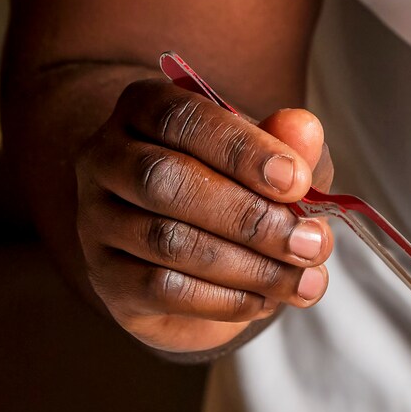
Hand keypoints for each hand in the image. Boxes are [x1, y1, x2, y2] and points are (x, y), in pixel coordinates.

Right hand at [73, 76, 333, 353]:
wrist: (197, 257)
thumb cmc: (241, 189)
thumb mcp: (277, 162)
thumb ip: (292, 146)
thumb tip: (306, 128)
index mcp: (144, 110)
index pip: (182, 118)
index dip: (241, 149)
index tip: (298, 182)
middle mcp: (107, 158)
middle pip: (165, 179)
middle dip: (250, 217)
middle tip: (313, 244)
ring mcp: (97, 221)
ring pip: (166, 241)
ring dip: (249, 266)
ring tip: (305, 281)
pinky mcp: (107, 277)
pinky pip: (161, 289)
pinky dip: (224, 299)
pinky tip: (266, 301)